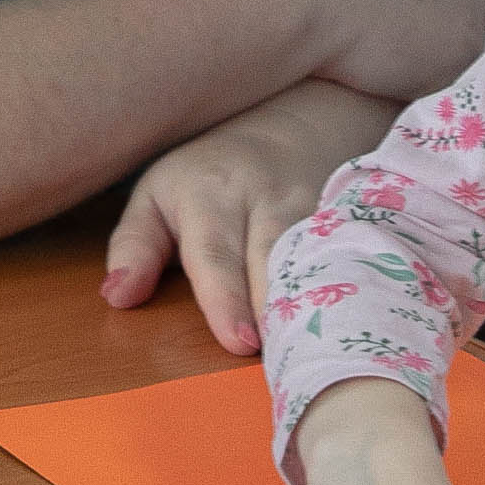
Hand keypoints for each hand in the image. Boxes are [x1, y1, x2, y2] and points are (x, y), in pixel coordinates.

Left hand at [103, 81, 399, 352]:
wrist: (293, 122)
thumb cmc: (208, 177)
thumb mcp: (155, 198)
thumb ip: (135, 248)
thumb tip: (117, 299)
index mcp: (211, 196)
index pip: (217, 254)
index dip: (229, 299)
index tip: (239, 343)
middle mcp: (269, 199)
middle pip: (276, 259)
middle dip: (280, 311)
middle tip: (283, 361)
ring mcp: (317, 208)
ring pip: (322, 258)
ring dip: (322, 304)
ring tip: (324, 350)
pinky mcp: (353, 219)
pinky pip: (357, 254)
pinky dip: (361, 287)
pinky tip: (367, 321)